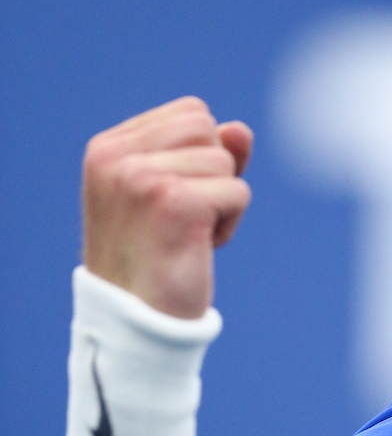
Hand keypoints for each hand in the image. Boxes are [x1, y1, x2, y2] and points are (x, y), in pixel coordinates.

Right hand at [81, 96, 253, 317]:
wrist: (136, 320)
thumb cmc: (156, 259)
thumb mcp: (175, 195)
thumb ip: (205, 154)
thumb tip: (240, 129)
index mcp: (107, 148)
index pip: (190, 115)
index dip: (202, 157)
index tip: (174, 200)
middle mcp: (117, 157)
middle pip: (208, 129)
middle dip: (214, 173)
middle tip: (184, 219)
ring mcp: (142, 177)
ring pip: (225, 162)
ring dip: (222, 203)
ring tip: (187, 236)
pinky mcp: (174, 201)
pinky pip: (237, 192)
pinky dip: (230, 224)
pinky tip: (199, 248)